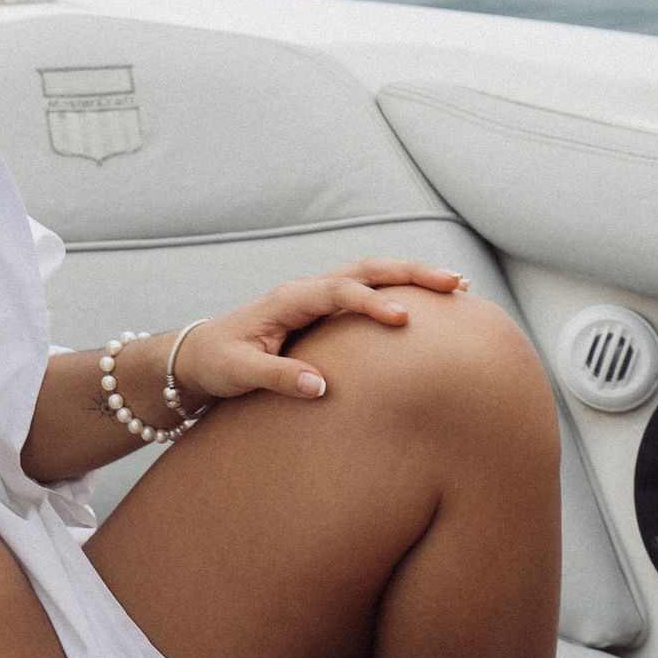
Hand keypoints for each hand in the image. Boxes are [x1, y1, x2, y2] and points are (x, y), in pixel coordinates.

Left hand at [174, 260, 468, 407]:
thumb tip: (321, 387)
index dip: (371, 304)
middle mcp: (306, 289)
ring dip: (411, 276)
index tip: (403, 320)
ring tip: (457, 286)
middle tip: (455, 284)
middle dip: (410, 273)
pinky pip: (367, 290)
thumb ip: (277, 378)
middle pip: (365, 269)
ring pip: (371, 274)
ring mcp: (317, 295)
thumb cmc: (218, 362)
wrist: (200, 352)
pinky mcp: (324, 308)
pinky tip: (429, 302)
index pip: (337, 292)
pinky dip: (399, 289)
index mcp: (288, 300)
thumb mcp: (240, 373)